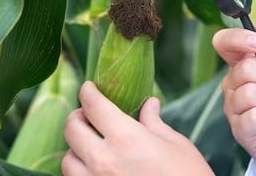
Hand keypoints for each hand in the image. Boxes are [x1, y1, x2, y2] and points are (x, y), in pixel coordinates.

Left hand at [62, 81, 213, 175]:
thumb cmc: (188, 175)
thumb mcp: (175, 144)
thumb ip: (154, 123)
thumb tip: (149, 105)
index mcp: (127, 138)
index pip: (94, 106)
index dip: (88, 92)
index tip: (89, 88)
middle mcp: (104, 160)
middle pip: (72, 129)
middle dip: (78, 116)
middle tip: (89, 114)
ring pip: (67, 160)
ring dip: (76, 147)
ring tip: (91, 144)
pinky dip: (81, 170)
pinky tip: (96, 166)